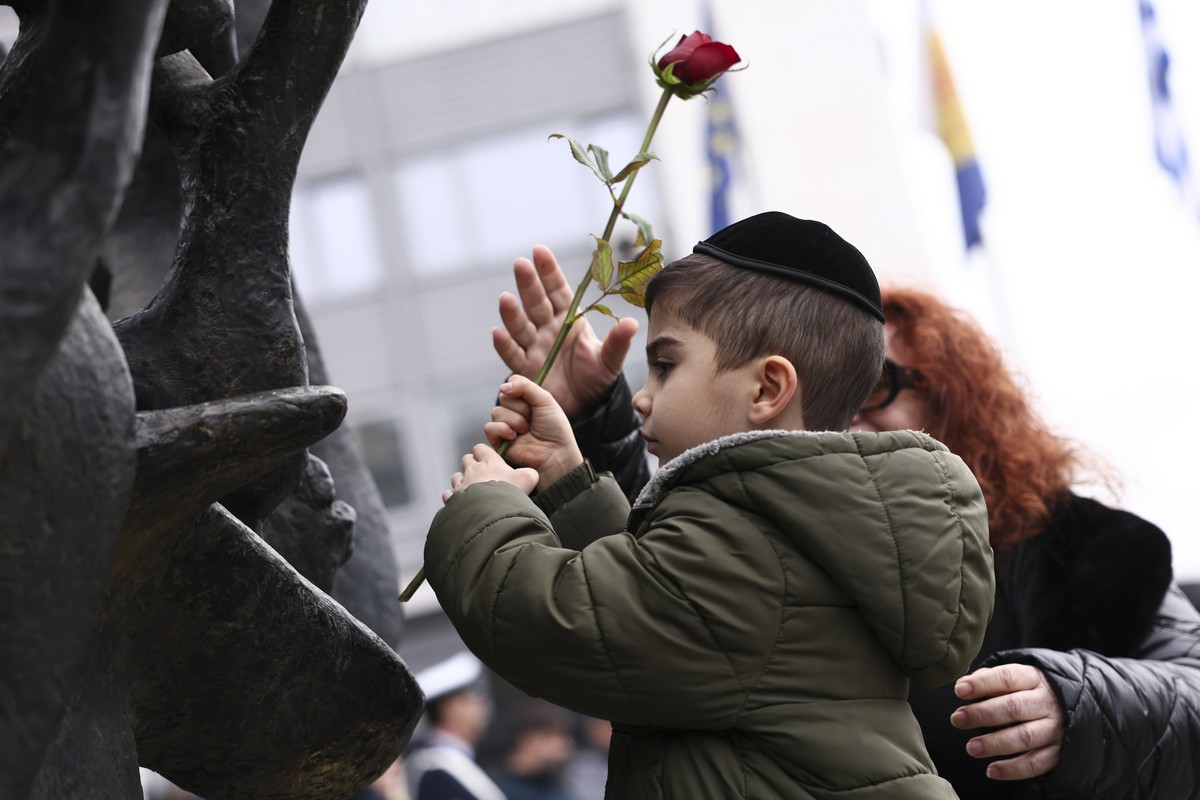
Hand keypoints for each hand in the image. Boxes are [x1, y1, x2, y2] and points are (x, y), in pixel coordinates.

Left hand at [442, 444, 537, 503]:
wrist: (491, 512)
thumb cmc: (509, 494)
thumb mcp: (528, 479)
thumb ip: (529, 473)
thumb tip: (531, 473)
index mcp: (489, 462)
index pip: (481, 448)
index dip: (484, 453)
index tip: (488, 459)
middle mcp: (473, 470)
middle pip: (467, 459)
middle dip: (472, 465)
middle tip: (481, 475)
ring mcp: (461, 484)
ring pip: (456, 476)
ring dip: (462, 481)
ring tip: (471, 490)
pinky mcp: (453, 499)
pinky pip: (448, 494)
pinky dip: (453, 498)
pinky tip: (460, 503)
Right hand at [485, 375, 582, 490]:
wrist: (555, 454)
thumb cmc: (555, 429)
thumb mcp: (545, 400)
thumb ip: (525, 387)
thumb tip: (502, 386)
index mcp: (525, 399)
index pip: (511, 383)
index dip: (520, 390)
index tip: (532, 401)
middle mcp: (514, 410)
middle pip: (503, 397)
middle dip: (520, 409)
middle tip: (532, 419)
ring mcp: (505, 425)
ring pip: (496, 412)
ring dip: (515, 421)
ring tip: (526, 431)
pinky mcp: (498, 440)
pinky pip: (489, 427)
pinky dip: (502, 430)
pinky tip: (514, 437)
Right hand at [493, 244, 638, 419]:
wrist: (586, 408)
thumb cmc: (598, 379)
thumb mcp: (610, 361)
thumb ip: (617, 342)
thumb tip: (632, 323)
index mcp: (569, 320)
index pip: (557, 291)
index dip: (548, 271)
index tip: (539, 250)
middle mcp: (548, 329)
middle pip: (536, 303)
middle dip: (528, 284)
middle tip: (520, 264)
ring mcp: (535, 348)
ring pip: (521, 326)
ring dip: (512, 313)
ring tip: (506, 298)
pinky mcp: (525, 369)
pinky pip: (513, 355)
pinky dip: (505, 345)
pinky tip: (498, 333)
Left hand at [951, 663, 1064, 780]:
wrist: (1075, 706)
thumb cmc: (1029, 690)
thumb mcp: (1016, 677)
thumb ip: (990, 679)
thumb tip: (963, 686)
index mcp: (1034, 678)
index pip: (1007, 678)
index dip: (982, 683)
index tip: (959, 690)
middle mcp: (1047, 703)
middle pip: (1014, 708)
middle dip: (982, 714)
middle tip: (957, 719)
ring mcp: (1055, 729)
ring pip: (1024, 737)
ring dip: (995, 743)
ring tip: (971, 747)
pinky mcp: (1059, 752)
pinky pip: (1036, 763)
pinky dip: (1013, 769)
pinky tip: (991, 770)